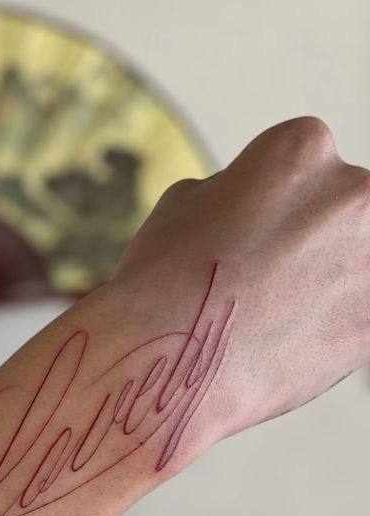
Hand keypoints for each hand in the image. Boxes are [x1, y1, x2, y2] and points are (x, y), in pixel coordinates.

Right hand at [115, 116, 369, 441]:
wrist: (168, 367)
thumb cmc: (164, 286)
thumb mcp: (183, 203)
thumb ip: (236, 191)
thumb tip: (254, 205)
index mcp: (302, 148)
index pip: (305, 163)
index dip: (272, 202)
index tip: (252, 230)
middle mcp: (354, 193)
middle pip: (342, 208)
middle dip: (308, 238)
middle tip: (264, 275)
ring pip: (355, 261)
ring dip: (325, 279)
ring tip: (273, 312)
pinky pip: (359, 311)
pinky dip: (332, 322)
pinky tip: (287, 338)